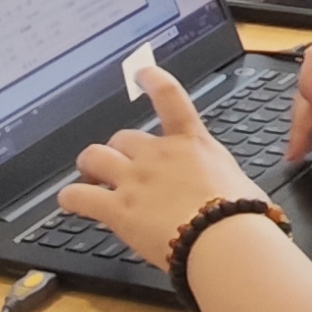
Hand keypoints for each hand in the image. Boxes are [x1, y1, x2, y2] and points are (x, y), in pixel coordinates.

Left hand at [57, 63, 266, 271]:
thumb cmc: (240, 215)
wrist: (224, 239)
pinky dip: (71, 197)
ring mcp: (134, 180)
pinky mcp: (117, 209)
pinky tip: (70, 201)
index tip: (141, 72)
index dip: (152, 79)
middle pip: (123, 138)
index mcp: (190, 143)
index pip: (169, 96)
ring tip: (89, 177)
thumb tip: (219, 186)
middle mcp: (158, 154)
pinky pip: (79, 196)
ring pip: (94, 157)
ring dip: (90, 165)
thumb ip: (215, 174)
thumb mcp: (235, 178)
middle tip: (119, 168)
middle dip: (119, 150)